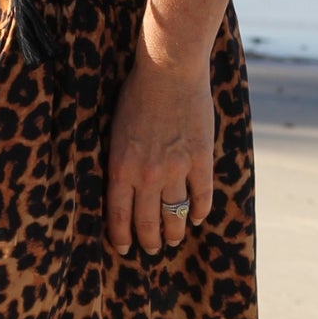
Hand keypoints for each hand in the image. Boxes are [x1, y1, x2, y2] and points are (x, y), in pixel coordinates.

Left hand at [105, 53, 214, 255]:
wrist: (168, 69)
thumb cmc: (136, 93)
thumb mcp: (115, 129)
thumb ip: (120, 160)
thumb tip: (121, 185)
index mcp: (121, 167)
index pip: (118, 216)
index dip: (121, 237)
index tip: (123, 248)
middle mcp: (147, 175)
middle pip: (148, 223)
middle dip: (148, 241)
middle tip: (150, 249)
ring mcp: (177, 169)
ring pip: (176, 214)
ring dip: (174, 232)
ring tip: (173, 239)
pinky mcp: (201, 159)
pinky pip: (202, 195)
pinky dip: (200, 211)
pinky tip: (199, 218)